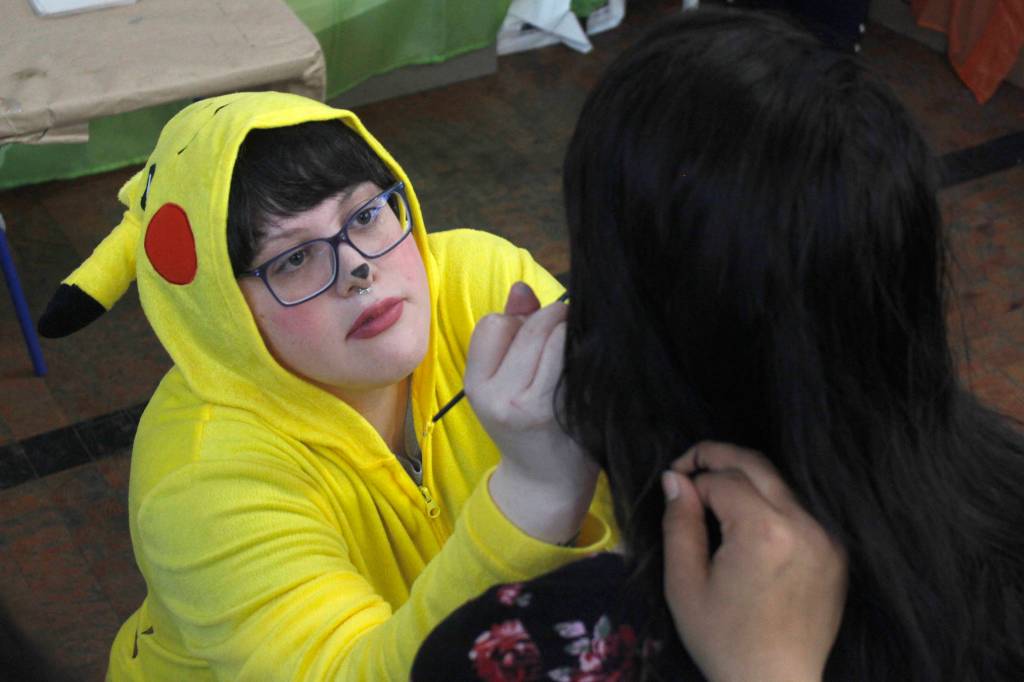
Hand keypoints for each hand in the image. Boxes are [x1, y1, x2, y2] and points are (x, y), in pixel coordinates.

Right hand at [465, 282, 597, 543]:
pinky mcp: (565, 411)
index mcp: (476, 386)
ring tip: (579, 349)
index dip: (518, 321)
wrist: (546, 484)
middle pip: (530, 326)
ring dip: (571, 332)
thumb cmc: (527, 425)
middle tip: (568, 332)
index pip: (495, 324)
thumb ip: (511, 331)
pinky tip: (591, 366)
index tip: (534, 336)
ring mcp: (533, 406)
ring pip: (556, 337)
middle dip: (553, 319)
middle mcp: (499, 397)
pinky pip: (577, 360)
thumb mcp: (502, 382)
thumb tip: (521, 288)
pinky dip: (587, 353)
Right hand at [661, 442, 847, 681]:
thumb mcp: (684, 584)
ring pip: (780, 484)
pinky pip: (800, 509)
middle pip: (757, 464)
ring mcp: (825, 537)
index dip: (691, 477)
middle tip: (689, 465)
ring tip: (714, 492)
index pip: (722, 479)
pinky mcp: (835, 552)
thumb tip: (675, 479)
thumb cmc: (722, 640)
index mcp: (763, 531)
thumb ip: (680, 523)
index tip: (672, 489)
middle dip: (718, 456)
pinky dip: (771, 502)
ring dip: (745, 478)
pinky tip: (748, 520)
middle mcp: (802, 524)